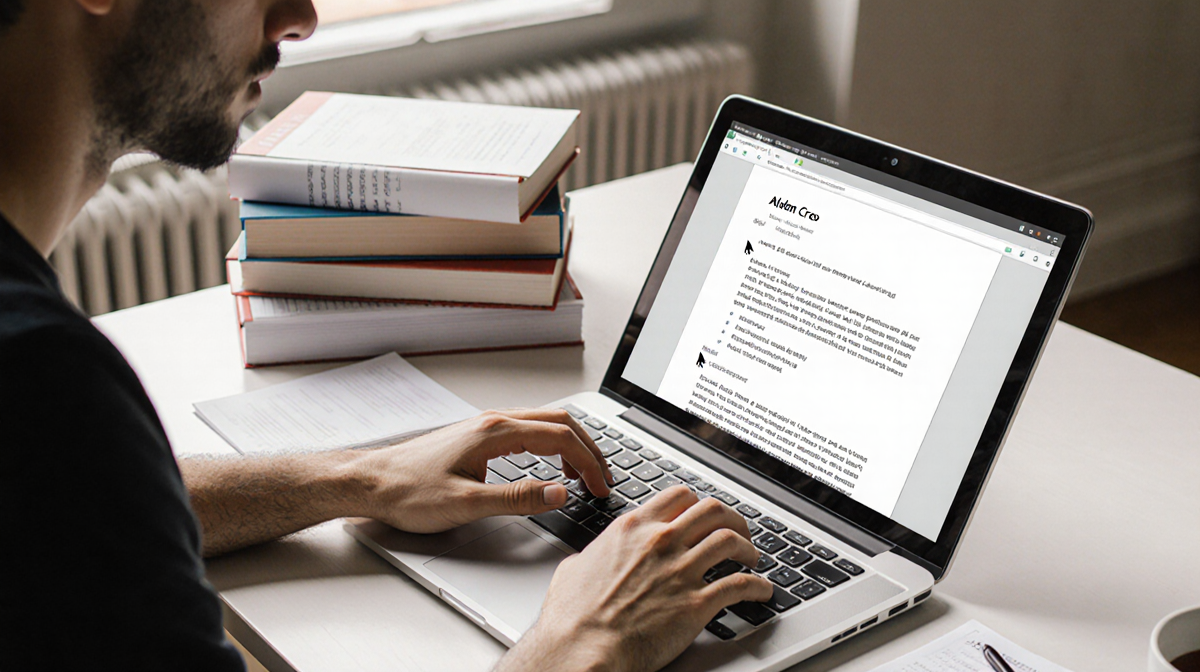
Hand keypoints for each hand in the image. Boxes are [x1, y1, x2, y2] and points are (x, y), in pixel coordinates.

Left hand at [349, 409, 612, 532]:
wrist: (369, 482)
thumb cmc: (408, 492)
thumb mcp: (466, 503)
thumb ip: (517, 498)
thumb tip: (560, 493)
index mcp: (495, 431)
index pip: (561, 438)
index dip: (589, 464)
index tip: (600, 488)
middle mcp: (493, 421)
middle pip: (560, 422)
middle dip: (589, 450)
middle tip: (604, 480)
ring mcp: (486, 426)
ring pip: (545, 424)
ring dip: (572, 446)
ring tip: (585, 476)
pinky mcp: (479, 437)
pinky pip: (529, 432)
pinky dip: (552, 447)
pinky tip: (550, 469)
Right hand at [498, 486, 774, 671]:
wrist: (582, 646)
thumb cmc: (573, 615)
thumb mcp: (576, 567)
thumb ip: (596, 553)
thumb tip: (593, 557)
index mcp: (634, 528)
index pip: (679, 496)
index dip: (697, 503)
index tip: (703, 514)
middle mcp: (661, 542)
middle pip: (712, 510)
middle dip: (731, 519)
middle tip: (737, 531)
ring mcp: (681, 570)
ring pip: (730, 541)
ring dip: (748, 548)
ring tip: (753, 558)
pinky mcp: (696, 603)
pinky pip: (740, 585)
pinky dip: (757, 586)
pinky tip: (761, 591)